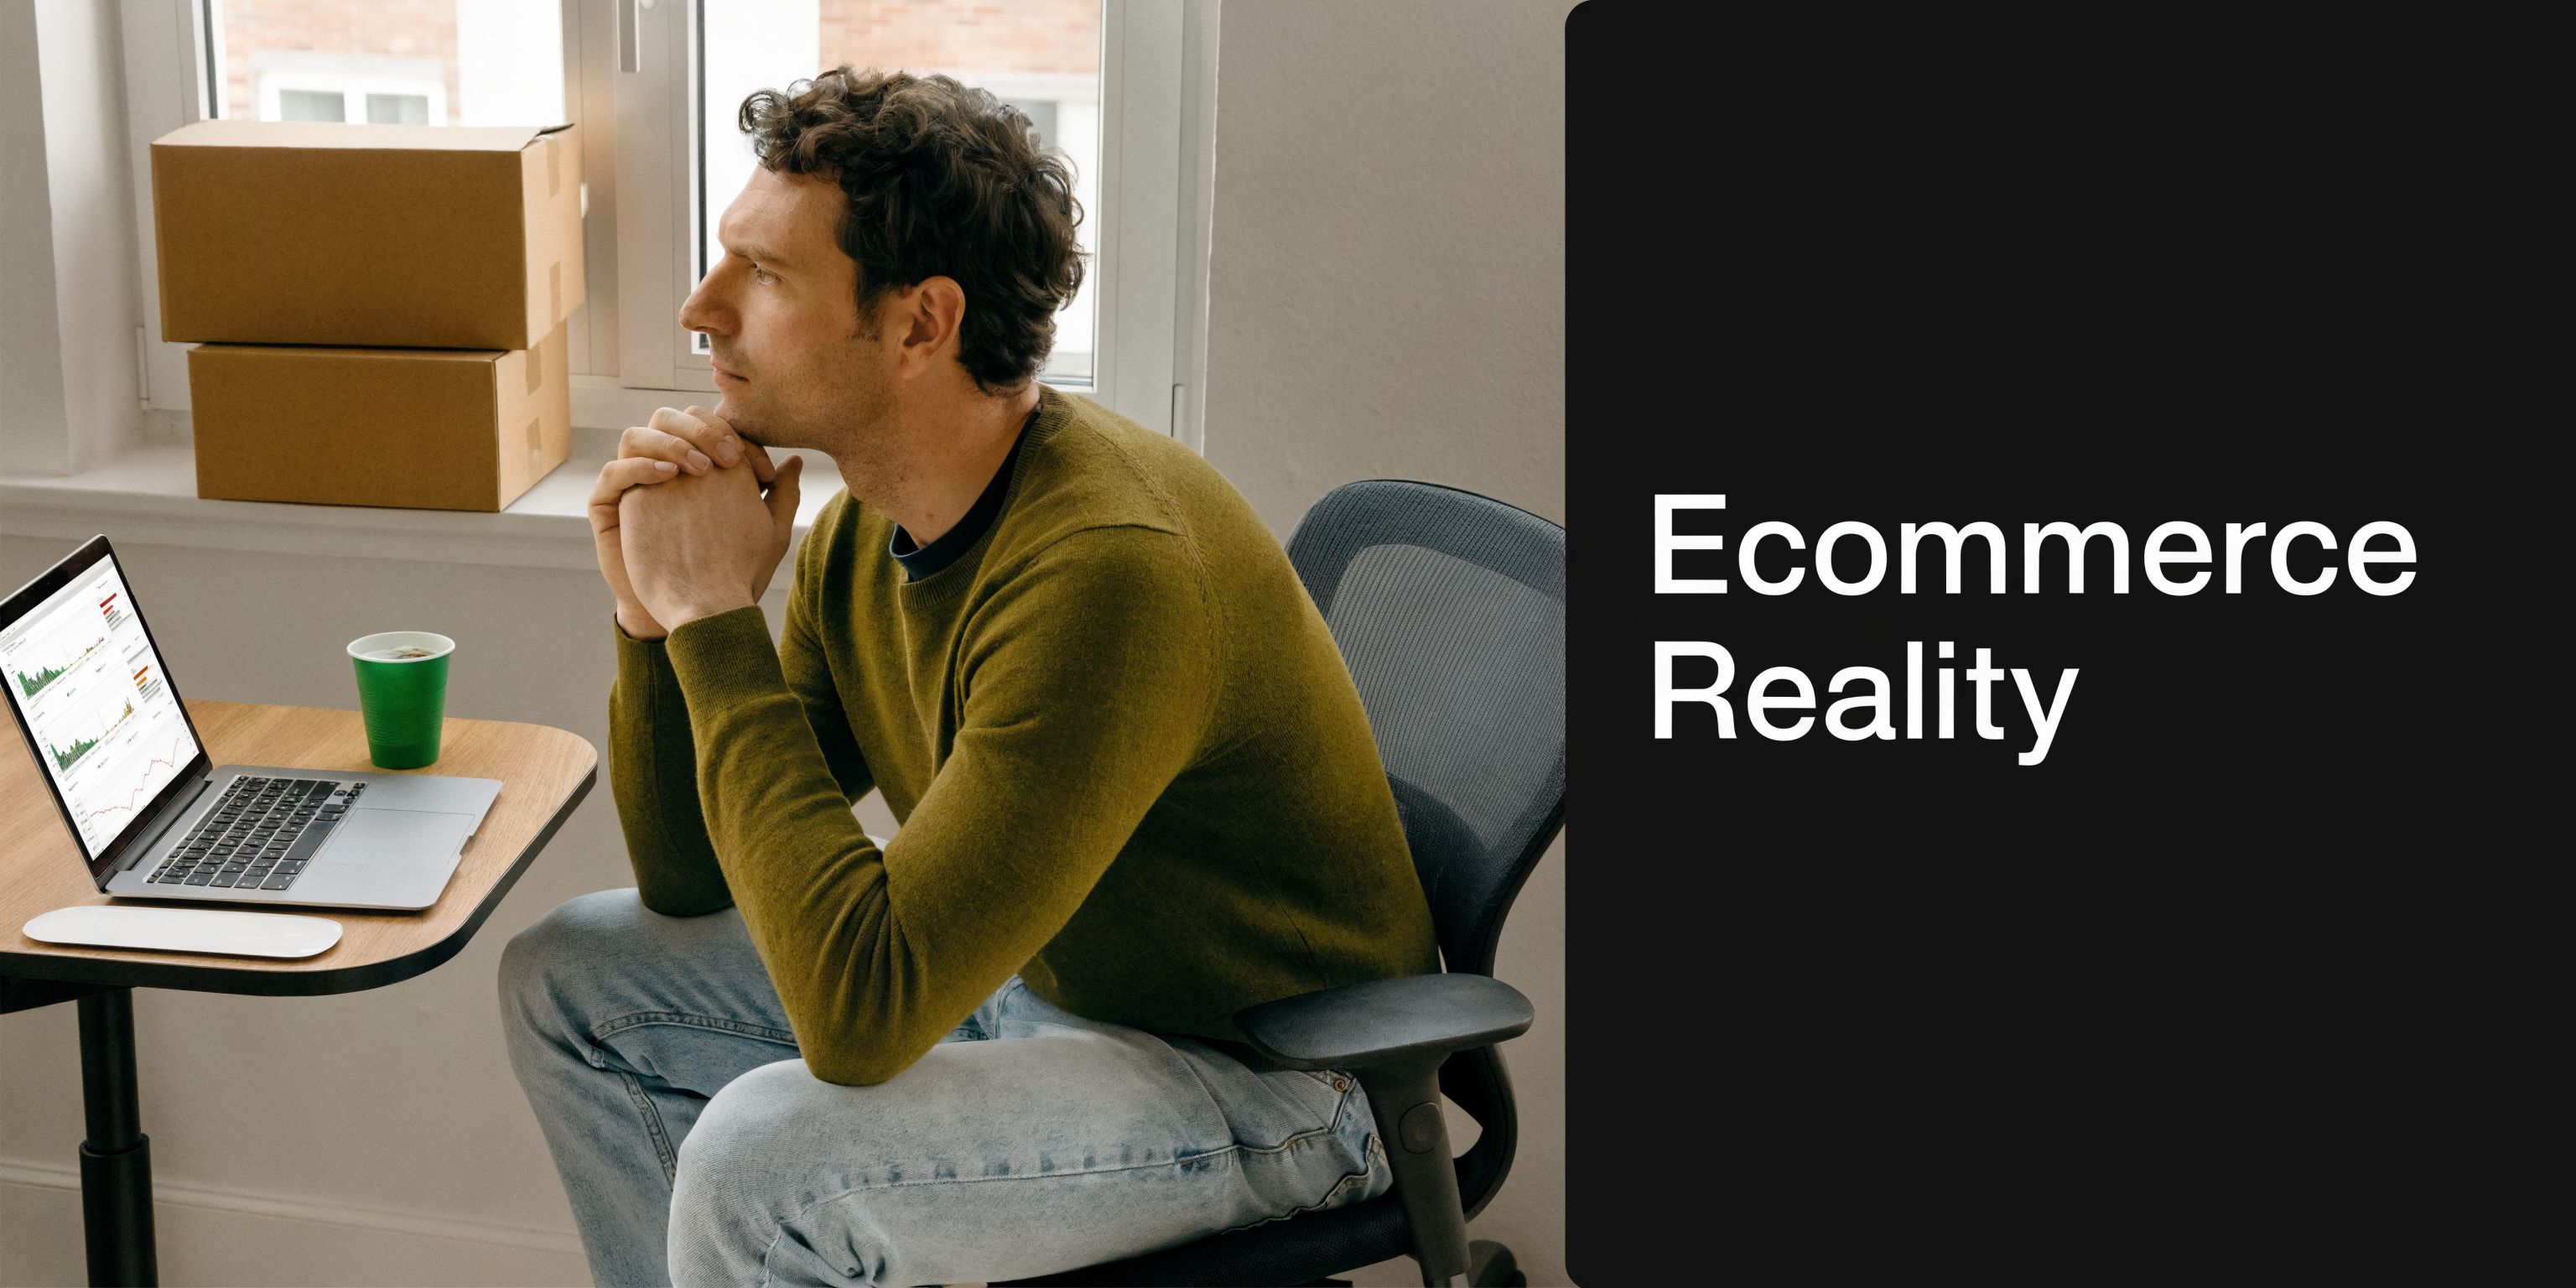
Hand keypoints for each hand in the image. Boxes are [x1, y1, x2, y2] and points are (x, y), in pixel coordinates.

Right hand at [589, 407, 779, 638]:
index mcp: (701, 467)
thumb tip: (796, 460)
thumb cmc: (736, 573)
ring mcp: (636, 485)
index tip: (763, 472)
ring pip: (638, 435)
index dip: (737, 438)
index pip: (712, 427)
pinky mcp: (611, 506)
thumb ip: (782, 495)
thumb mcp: (769, 533)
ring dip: (670, 442)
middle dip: (702, 430)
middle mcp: (666, 469)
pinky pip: (614, 472)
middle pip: (672, 419)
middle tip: (729, 459)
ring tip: (701, 468)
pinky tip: (669, 476)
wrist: (696, 613)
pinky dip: (639, 466)